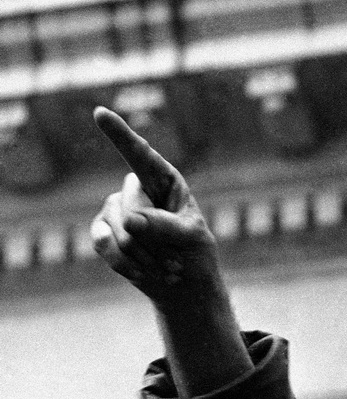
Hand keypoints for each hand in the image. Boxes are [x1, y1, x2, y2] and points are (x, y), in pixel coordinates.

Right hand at [91, 108, 219, 301]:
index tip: (99, 112)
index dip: (120, 134)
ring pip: (116, 228)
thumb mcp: (192, 238)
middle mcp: (137, 190)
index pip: (141, 154)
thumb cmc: (194, 254)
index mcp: (165, 181)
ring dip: (143, 255)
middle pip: (130, 204)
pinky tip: (141, 272)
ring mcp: (116, 209)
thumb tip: (129, 221)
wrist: (182, 286)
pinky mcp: (103, 231)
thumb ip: (165, 227)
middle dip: (153, 237)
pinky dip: (123, 262)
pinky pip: (103, 243)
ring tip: (164, 267)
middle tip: (174, 256)